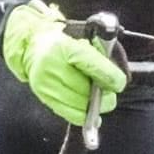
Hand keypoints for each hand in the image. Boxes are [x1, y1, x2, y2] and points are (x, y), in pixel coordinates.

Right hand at [1, 0, 125, 125]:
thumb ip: (102, 53)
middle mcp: (51, 64)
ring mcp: (45, 82)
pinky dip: (84, 115)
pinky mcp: (43, 95)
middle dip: (103, 95)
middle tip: (111, 93)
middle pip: (84, 89)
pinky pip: (69, 113)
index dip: (109, 76)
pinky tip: (92, 113)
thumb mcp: (85, 38)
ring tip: (100, 100)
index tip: (120, 83)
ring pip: (78, 104)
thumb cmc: (64, 41)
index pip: (90, 63)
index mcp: (64, 46)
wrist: (33, 45)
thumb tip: (116, 79)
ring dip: (94, 106)